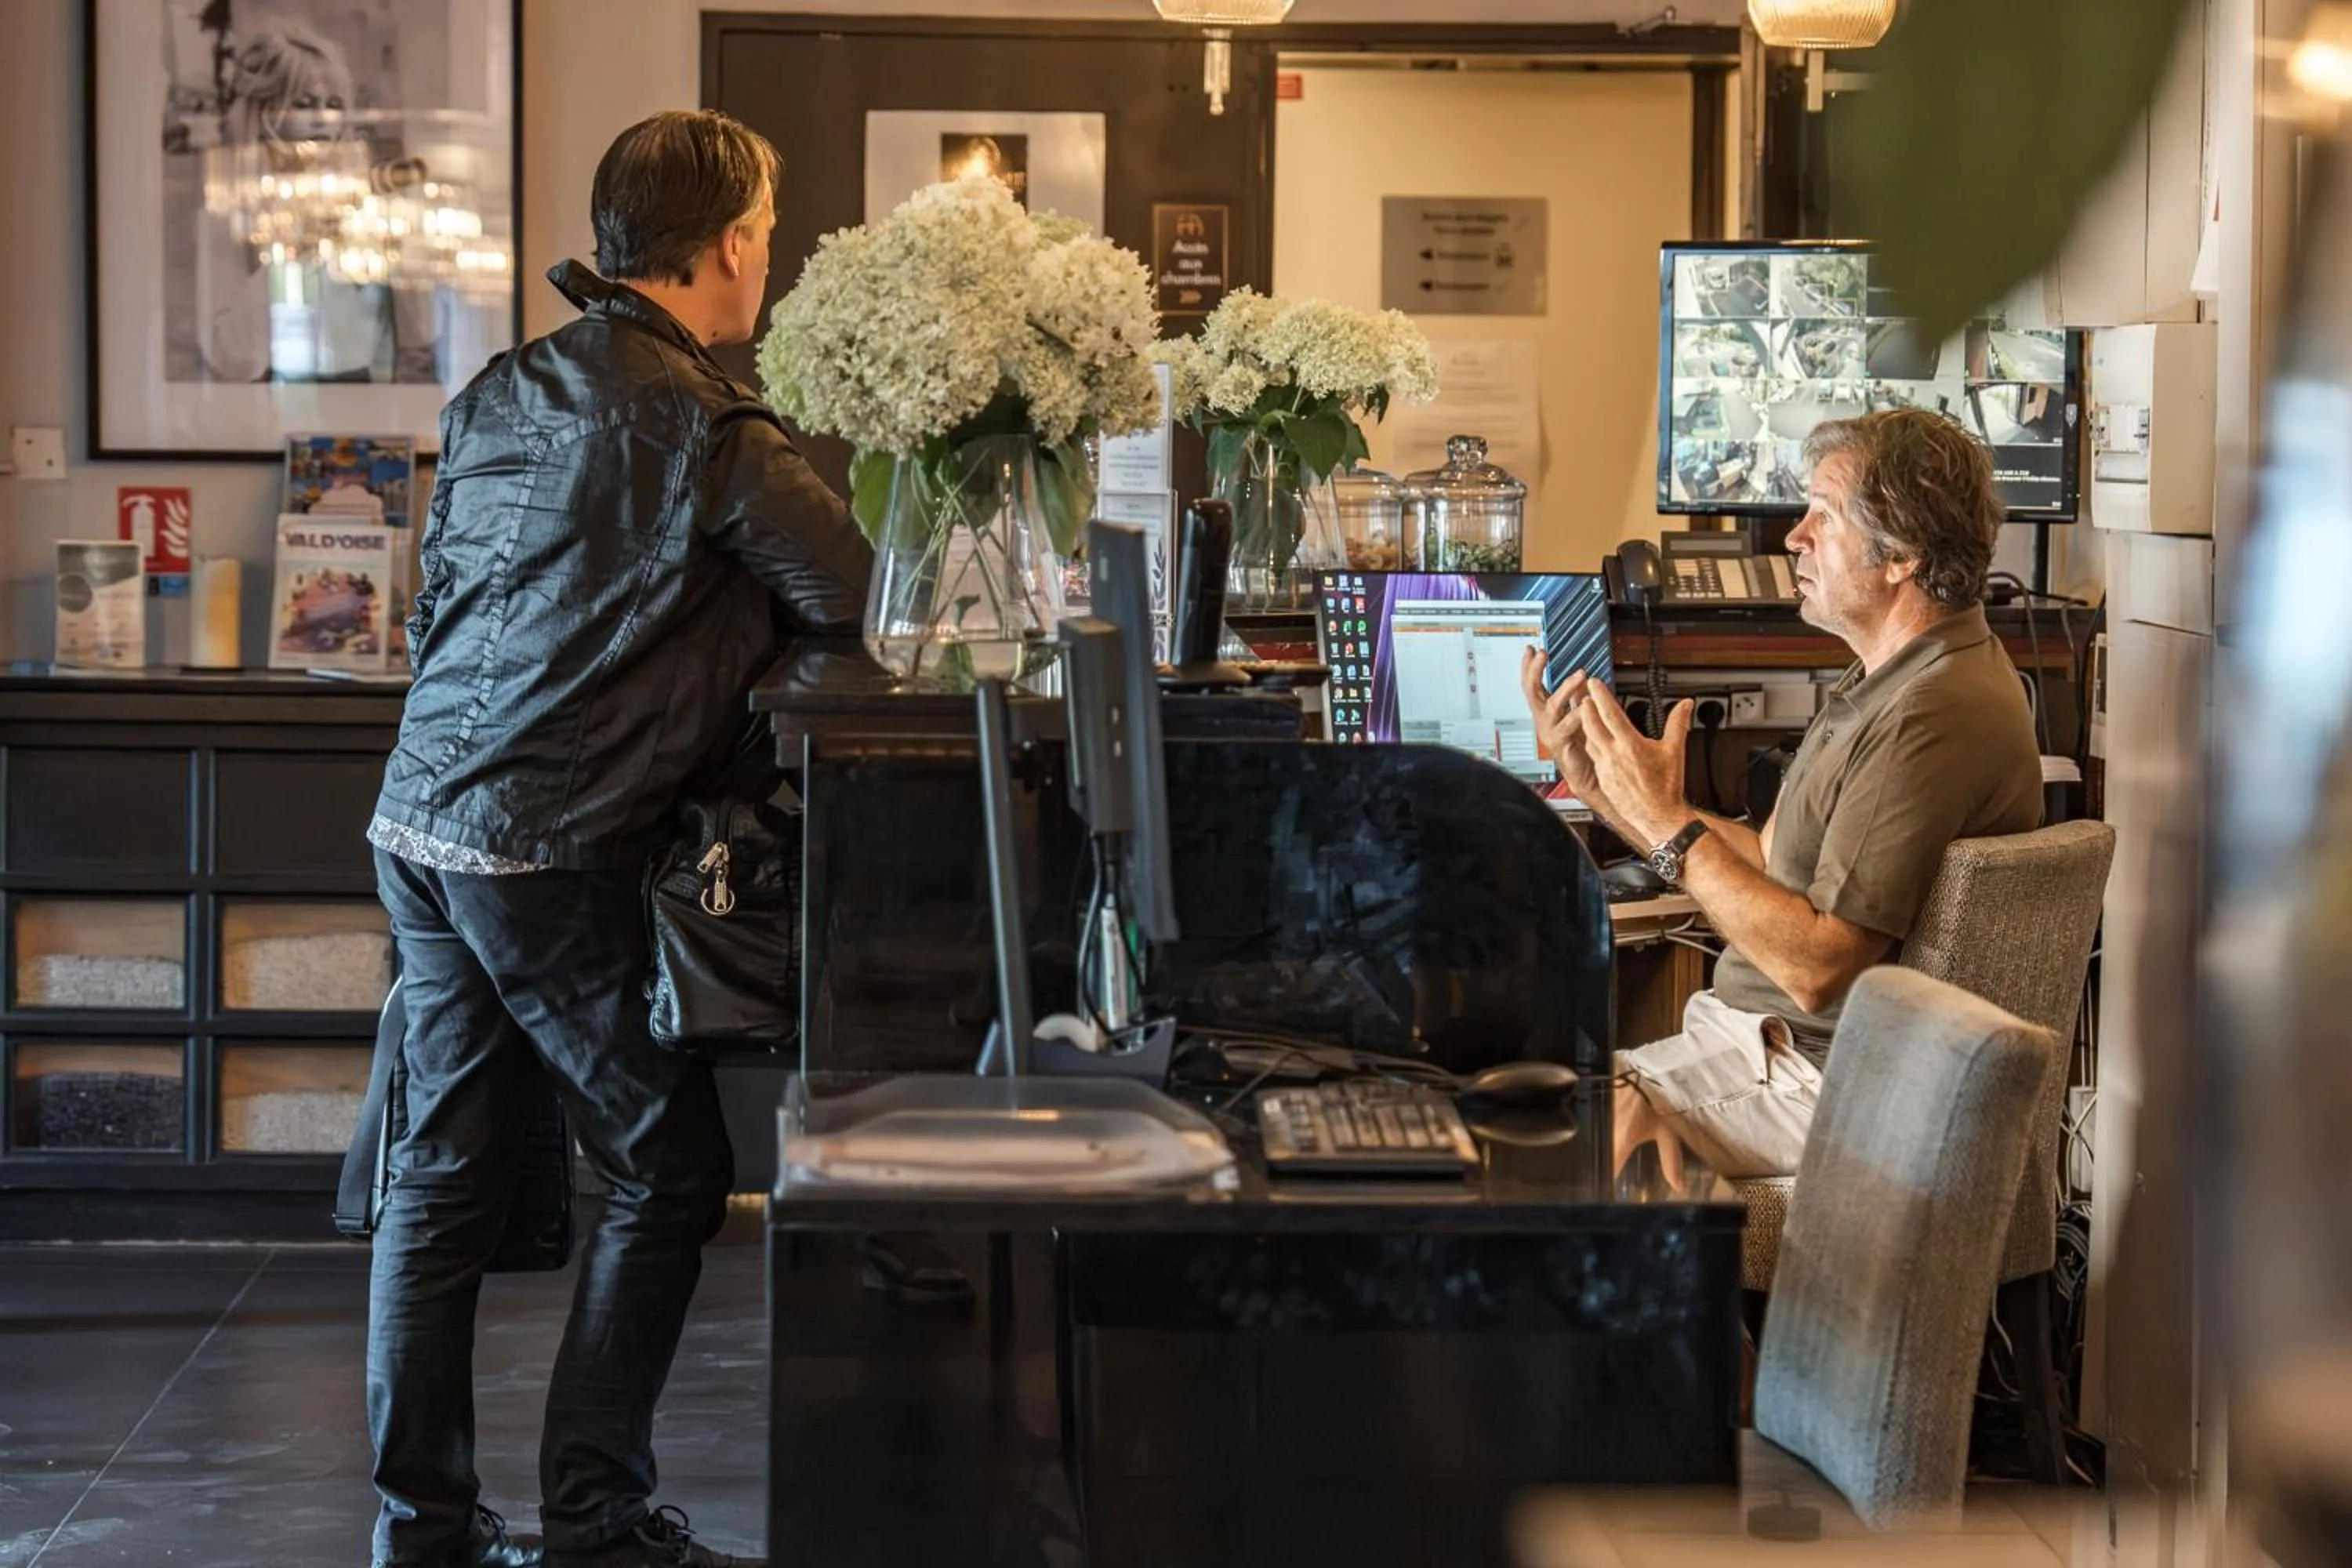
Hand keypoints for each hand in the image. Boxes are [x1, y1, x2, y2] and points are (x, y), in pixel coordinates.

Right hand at [1520, 649, 1607, 808]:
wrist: (1584, 775)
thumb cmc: (1580, 745)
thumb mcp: (1576, 715)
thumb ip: (1574, 698)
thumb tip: (1579, 680)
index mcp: (1545, 711)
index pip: (1532, 684)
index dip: (1529, 666)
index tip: (1530, 648)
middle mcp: (1543, 719)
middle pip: (1532, 690)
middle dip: (1535, 670)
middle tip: (1541, 653)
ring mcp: (1550, 731)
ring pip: (1551, 706)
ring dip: (1564, 688)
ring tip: (1579, 675)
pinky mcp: (1560, 744)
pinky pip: (1567, 726)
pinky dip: (1577, 714)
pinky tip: (1586, 705)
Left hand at [1579, 682, 1694, 848]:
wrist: (1658, 816)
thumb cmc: (1666, 787)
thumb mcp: (1674, 751)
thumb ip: (1678, 724)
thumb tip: (1685, 705)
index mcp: (1629, 745)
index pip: (1610, 714)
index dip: (1600, 696)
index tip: (1594, 683)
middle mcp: (1613, 755)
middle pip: (1591, 725)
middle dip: (1585, 707)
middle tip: (1581, 694)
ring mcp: (1605, 768)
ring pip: (1589, 741)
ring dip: (1585, 725)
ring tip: (1584, 714)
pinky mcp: (1602, 780)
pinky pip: (1592, 757)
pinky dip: (1590, 745)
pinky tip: (1592, 741)